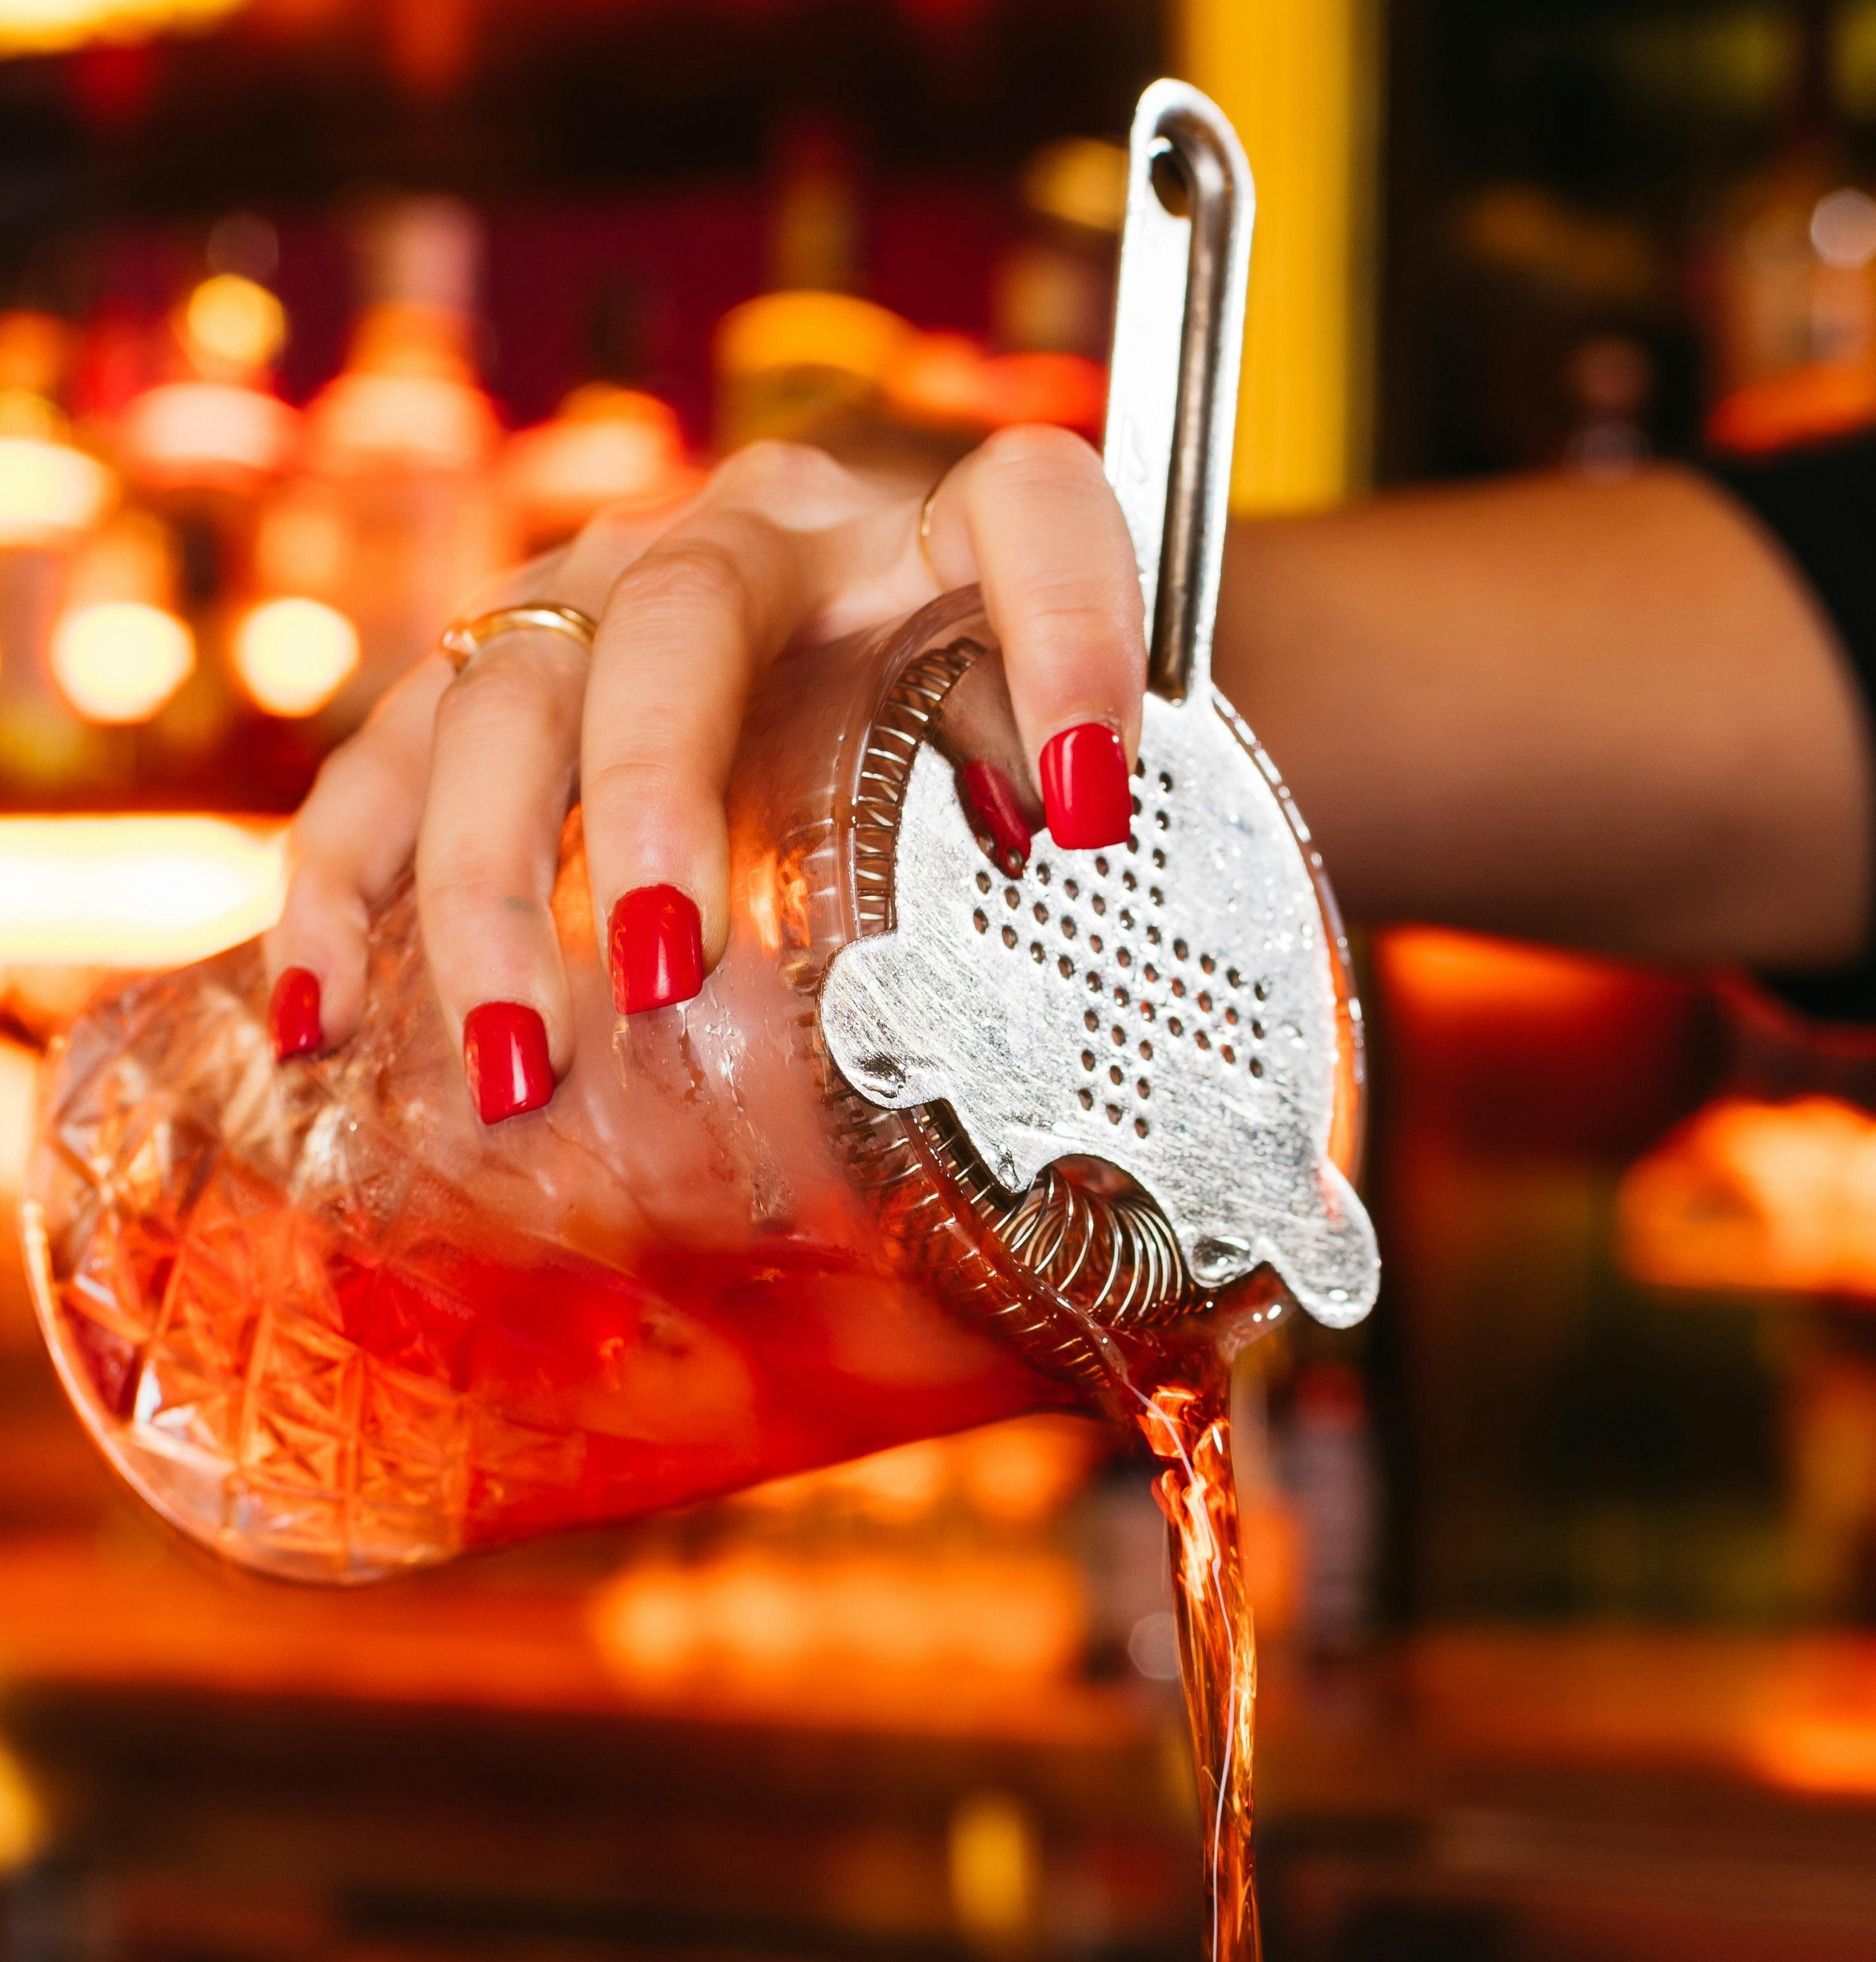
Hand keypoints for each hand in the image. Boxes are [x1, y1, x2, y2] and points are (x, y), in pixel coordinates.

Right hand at [263, 426, 1146, 1116]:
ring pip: (501, 698)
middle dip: (653, 800)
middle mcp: (751, 538)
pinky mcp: (480, 685)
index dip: (1071, 632)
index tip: (1087, 800)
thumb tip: (1080, 888)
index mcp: (926, 532)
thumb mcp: (1048, 774)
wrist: (858, 681)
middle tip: (661, 970)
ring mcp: (594, 599)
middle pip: (679, 624)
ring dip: (486, 885)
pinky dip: (337, 893)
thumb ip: (1080, 808)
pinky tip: (320, 1018)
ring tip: (518, 1063)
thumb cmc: (963, 748)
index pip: (1031, 516)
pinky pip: (377, 771)